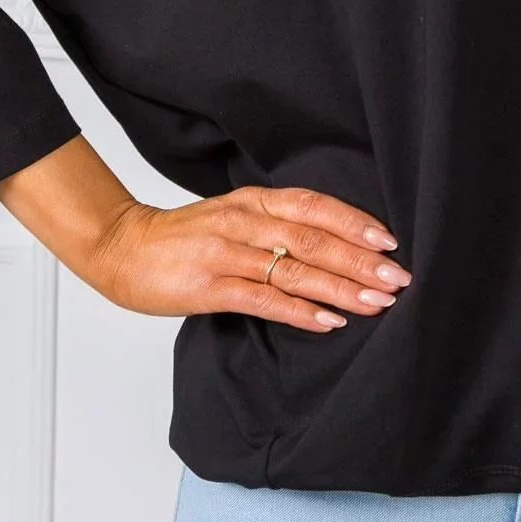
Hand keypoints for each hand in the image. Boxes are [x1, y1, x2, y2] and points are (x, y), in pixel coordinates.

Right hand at [88, 183, 411, 327]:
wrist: (123, 247)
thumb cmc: (183, 237)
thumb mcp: (232, 216)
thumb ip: (274, 223)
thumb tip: (331, 244)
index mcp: (252, 201)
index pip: (313, 206)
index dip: (354, 221)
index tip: (390, 240)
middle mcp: (243, 222)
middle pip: (312, 238)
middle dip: (360, 260)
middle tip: (398, 279)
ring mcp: (225, 254)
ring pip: (294, 268)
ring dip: (341, 287)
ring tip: (376, 302)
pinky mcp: (208, 286)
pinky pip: (263, 298)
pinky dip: (300, 310)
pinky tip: (329, 321)